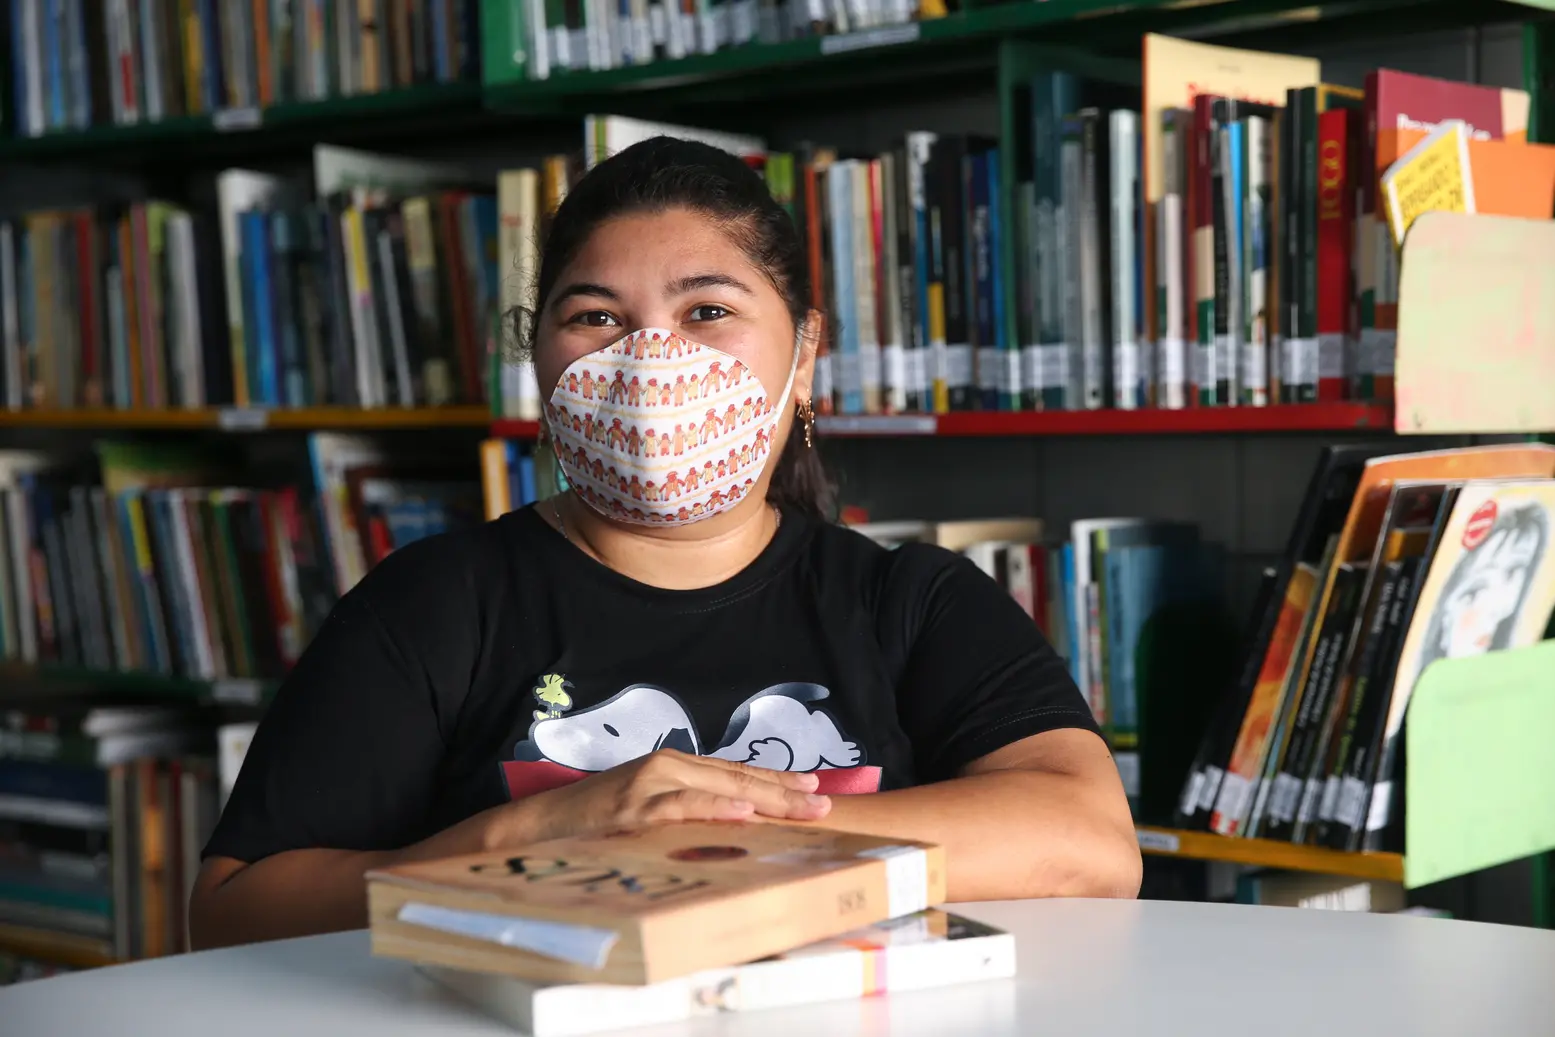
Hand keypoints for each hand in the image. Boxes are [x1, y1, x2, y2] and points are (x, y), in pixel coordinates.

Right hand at [491, 750, 831, 845]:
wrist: (538, 826)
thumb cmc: (592, 823)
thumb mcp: (644, 810)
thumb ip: (681, 809)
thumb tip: (726, 826)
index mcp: (670, 767)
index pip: (733, 772)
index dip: (775, 780)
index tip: (812, 787)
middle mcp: (665, 768)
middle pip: (736, 777)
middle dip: (784, 790)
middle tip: (824, 802)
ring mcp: (649, 786)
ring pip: (719, 788)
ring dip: (765, 798)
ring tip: (802, 808)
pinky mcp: (634, 809)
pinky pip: (683, 806)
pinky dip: (716, 808)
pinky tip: (746, 813)